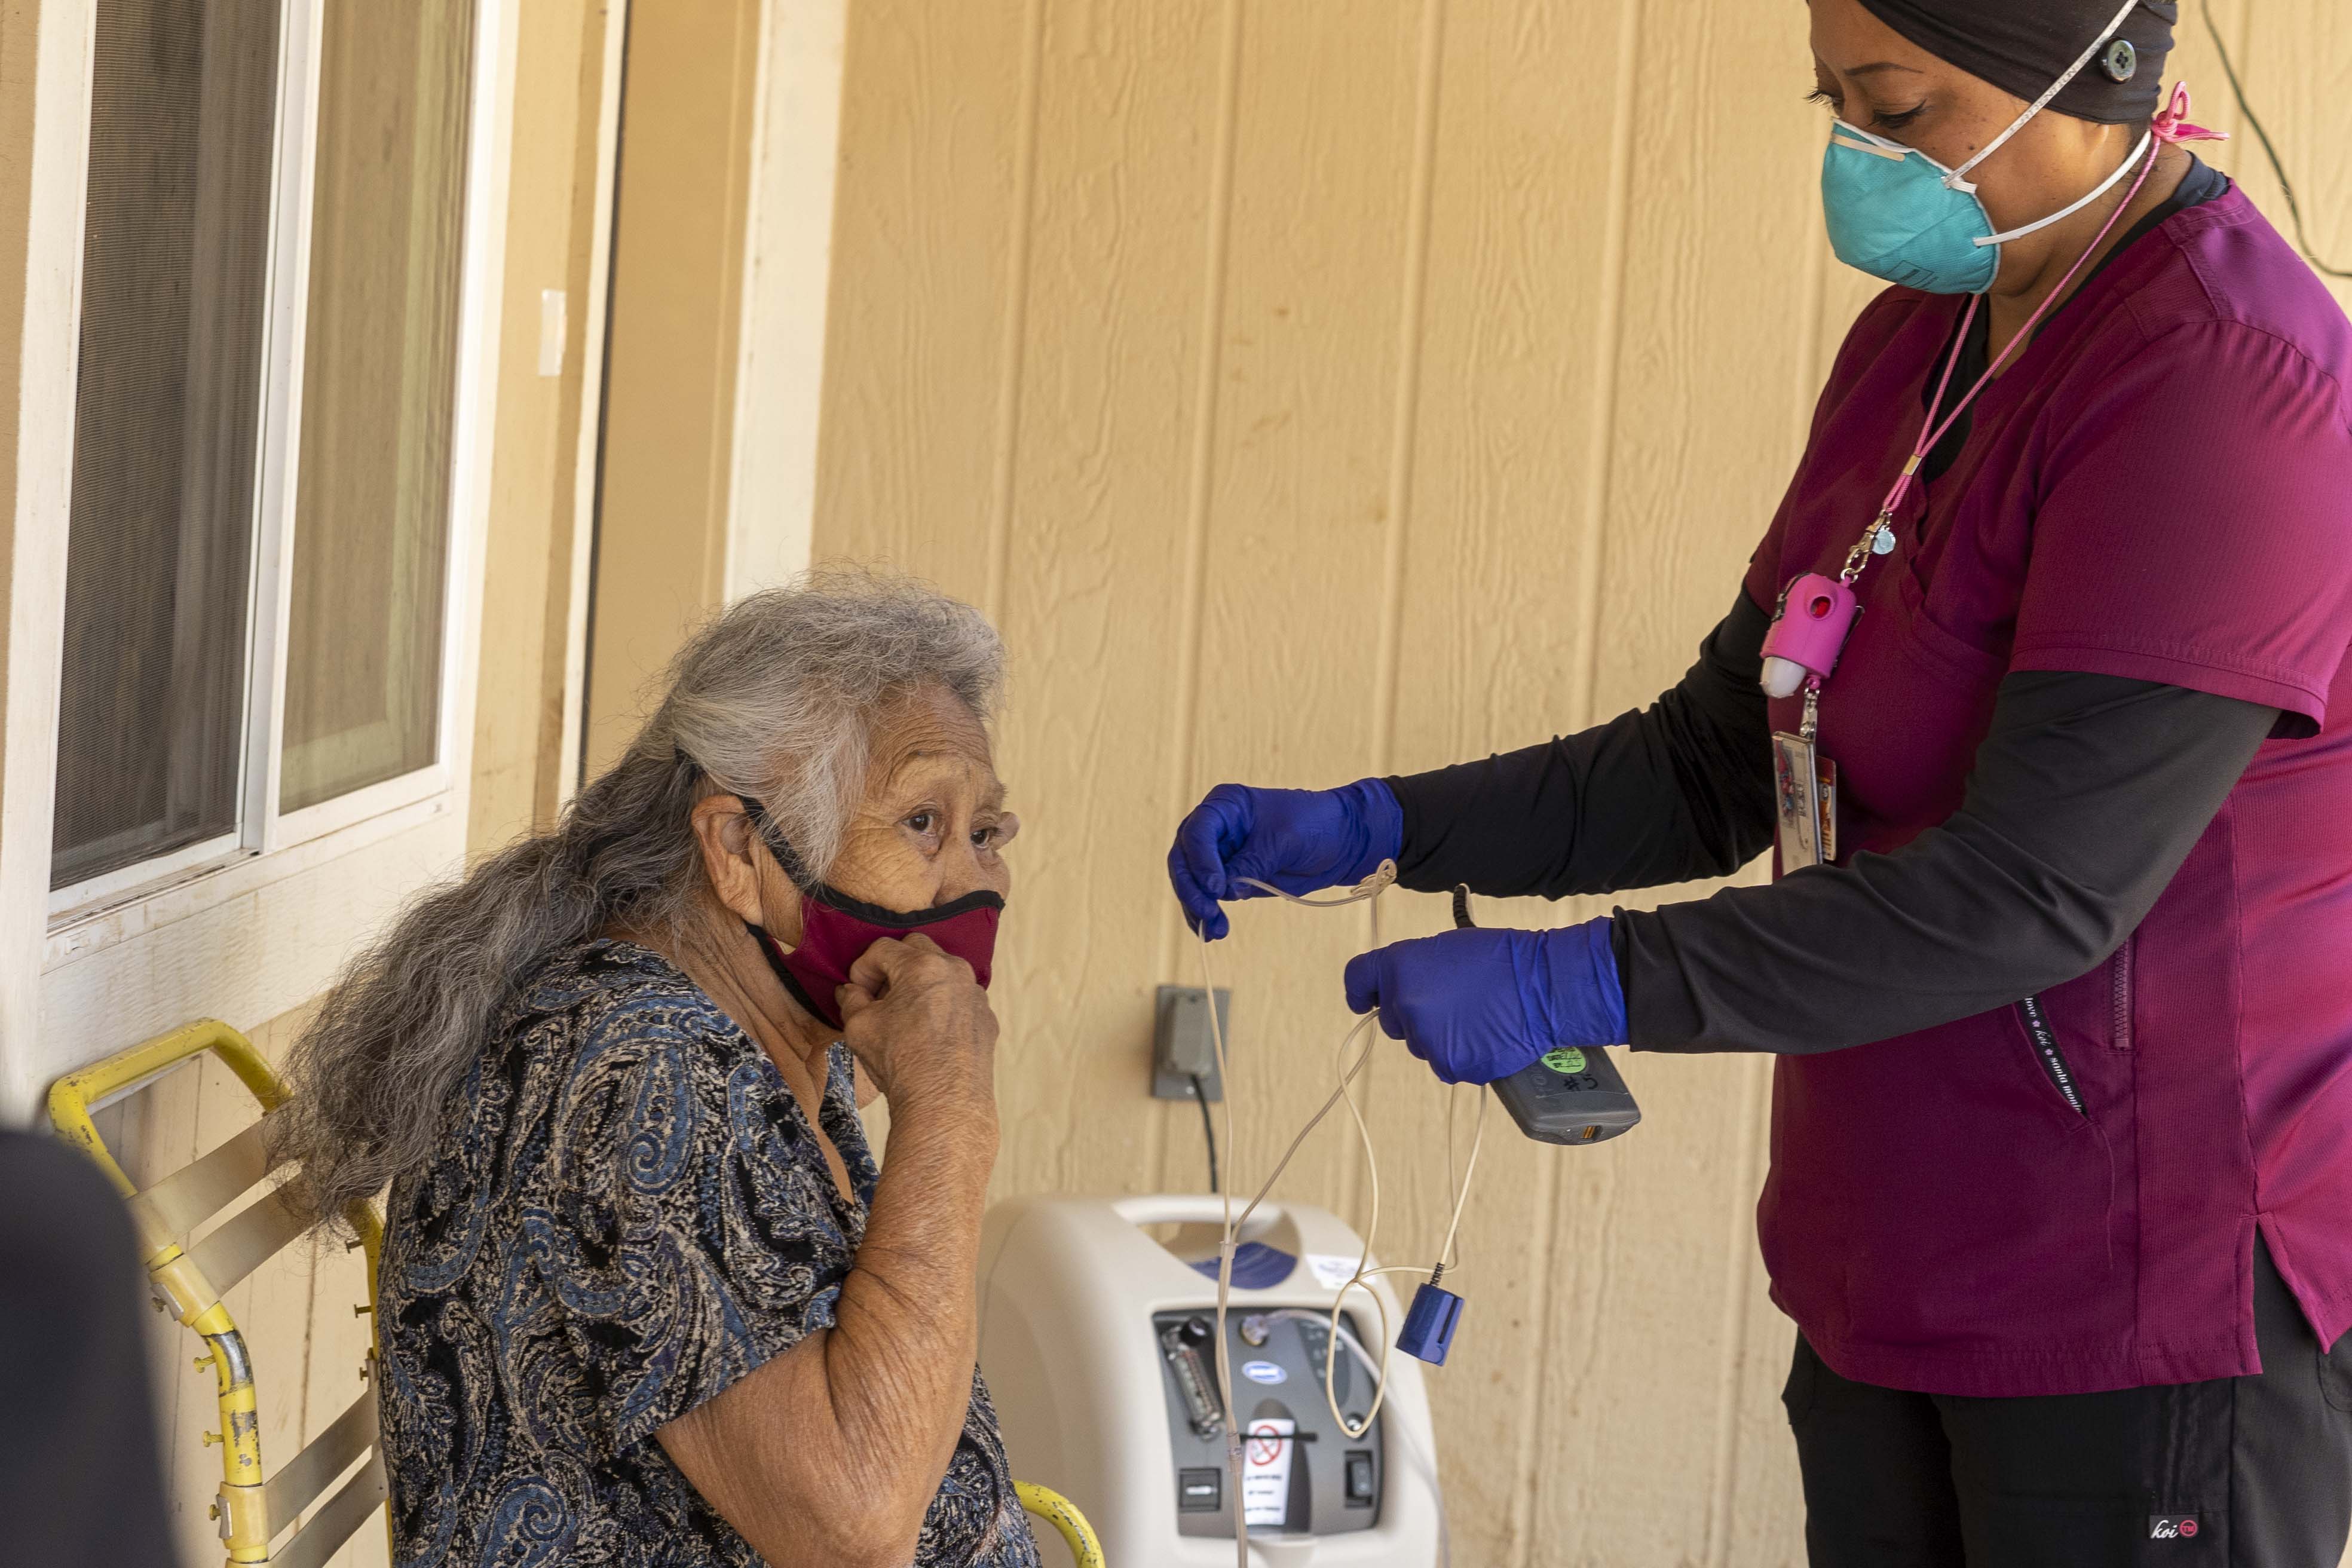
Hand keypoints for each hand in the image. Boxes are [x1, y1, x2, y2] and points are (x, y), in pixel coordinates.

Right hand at [836, 935, 998, 1108]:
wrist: (944, 1103)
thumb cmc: (901, 1062)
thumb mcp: (859, 1027)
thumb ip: (851, 1000)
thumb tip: (850, 991)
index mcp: (922, 966)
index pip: (883, 948)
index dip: (862, 967)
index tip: (856, 990)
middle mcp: (955, 971)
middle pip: (917, 950)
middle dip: (893, 967)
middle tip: (878, 996)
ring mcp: (975, 994)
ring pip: (942, 974)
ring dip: (919, 984)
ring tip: (903, 1014)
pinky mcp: (986, 1018)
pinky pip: (959, 999)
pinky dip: (941, 1005)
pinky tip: (928, 1033)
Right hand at [1166, 779, 1402, 939]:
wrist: (1343, 842)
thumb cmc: (1316, 825)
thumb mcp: (1283, 842)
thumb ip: (1251, 863)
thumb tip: (1223, 890)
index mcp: (1226, 805)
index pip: (1197, 832)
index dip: (1201, 860)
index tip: (1216, 887)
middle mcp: (1216, 828)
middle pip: (1184, 859)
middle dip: (1192, 888)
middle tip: (1209, 912)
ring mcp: (1219, 854)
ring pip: (1191, 882)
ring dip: (1198, 907)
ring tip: (1217, 930)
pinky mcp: (1230, 877)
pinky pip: (1208, 897)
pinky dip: (1206, 915)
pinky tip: (1212, 932)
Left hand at [1341, 918, 1625, 1084]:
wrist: (1542, 985)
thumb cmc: (1501, 958)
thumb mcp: (1446, 948)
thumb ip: (1413, 970)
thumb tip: (1400, 989)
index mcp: (1397, 966)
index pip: (1357, 979)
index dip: (1360, 992)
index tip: (1363, 1002)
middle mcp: (1403, 1003)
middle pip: (1390, 1019)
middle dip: (1412, 1015)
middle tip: (1451, 1003)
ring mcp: (1425, 1038)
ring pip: (1419, 1044)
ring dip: (1438, 1037)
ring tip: (1475, 1018)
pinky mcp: (1449, 1064)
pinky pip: (1445, 1064)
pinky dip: (1461, 1055)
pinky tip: (1483, 1037)